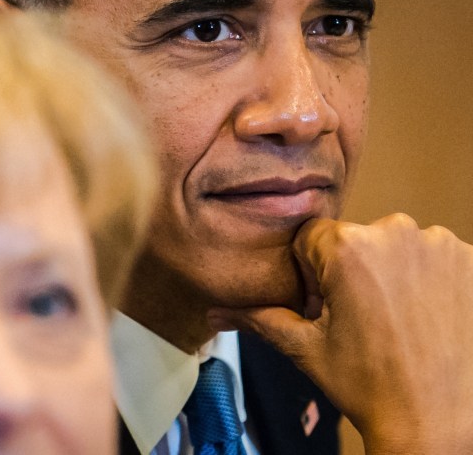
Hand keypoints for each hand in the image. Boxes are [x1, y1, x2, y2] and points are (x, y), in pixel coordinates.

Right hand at [210, 214, 472, 453]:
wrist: (440, 423)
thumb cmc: (373, 387)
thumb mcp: (306, 348)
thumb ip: (259, 318)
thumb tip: (214, 313)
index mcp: (349, 248)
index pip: (312, 237)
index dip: (312, 272)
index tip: (325, 303)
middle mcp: (398, 233)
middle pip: (357, 239)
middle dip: (352, 271)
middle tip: (359, 318)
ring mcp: (442, 246)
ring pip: (398, 247)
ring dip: (393, 273)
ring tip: (396, 321)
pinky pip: (438, 258)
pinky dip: (431, 281)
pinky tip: (426, 318)